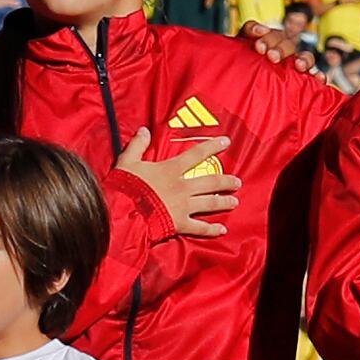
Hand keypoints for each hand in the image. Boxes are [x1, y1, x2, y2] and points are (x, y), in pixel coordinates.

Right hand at [119, 128, 240, 237]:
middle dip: (226, 181)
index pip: (196, 154)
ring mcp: (183, 206)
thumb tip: (144, 130)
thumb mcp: (128, 161)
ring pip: (210, 203)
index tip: (226, 142)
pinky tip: (222, 229)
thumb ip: (138, 145)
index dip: (212, 147)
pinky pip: (200, 227)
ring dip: (224, 202)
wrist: (122, 212)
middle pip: (211, 182)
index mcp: (171, 169)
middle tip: (237, 182)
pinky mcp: (180, 224)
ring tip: (234, 201)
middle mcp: (182, 187)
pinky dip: (212, 229)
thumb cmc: (125, 186)